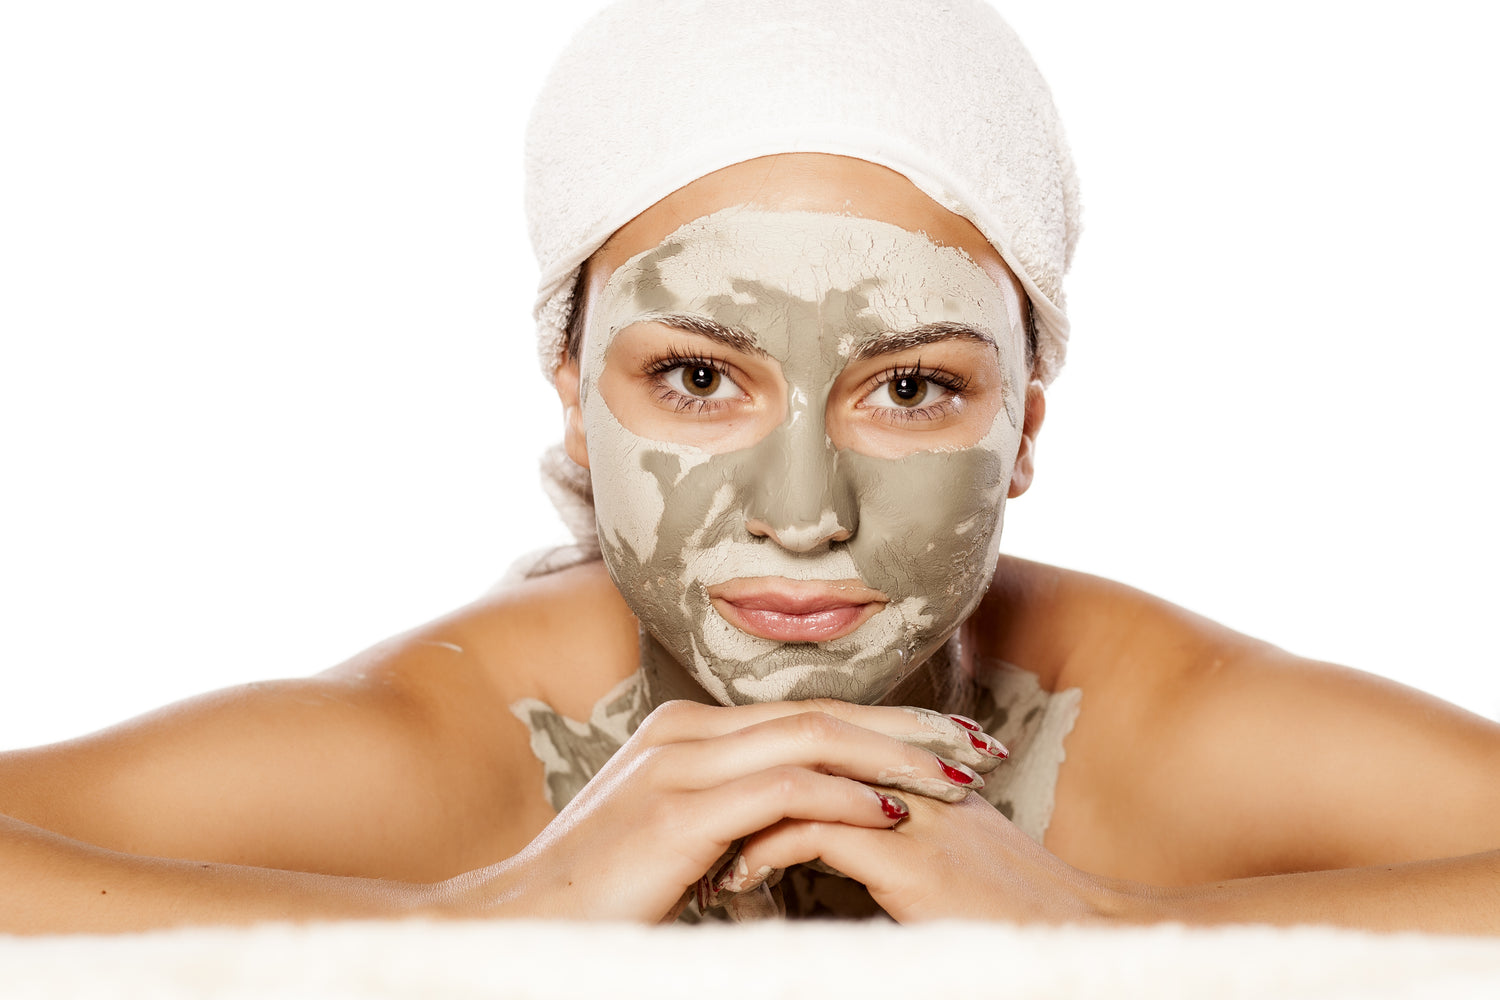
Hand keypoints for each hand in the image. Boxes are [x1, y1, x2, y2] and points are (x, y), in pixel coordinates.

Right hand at [441, 699, 1005, 921]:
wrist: (523, 919)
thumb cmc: (603, 888)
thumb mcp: (677, 833)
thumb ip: (732, 808)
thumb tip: (801, 812)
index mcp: (688, 729)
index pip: (807, 712)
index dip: (884, 724)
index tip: (947, 742)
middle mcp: (687, 731)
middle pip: (822, 712)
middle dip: (909, 728)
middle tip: (978, 746)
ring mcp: (681, 764)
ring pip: (812, 737)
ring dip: (894, 757)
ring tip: (956, 779)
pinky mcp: (681, 811)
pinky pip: (782, 788)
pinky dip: (845, 795)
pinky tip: (891, 812)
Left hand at [722, 784, 1129, 923]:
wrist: (1086, 939)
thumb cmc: (1018, 918)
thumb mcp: (954, 866)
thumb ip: (901, 844)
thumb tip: (840, 849)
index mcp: (926, 778)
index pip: (829, 743)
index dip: (772, 768)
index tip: (726, 804)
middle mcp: (918, 783)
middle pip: (808, 751)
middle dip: (745, 783)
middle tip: (698, 817)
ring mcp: (916, 815)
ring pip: (803, 783)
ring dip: (744, 816)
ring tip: (705, 852)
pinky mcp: (910, 858)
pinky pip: (816, 832)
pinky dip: (767, 850)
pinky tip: (738, 878)